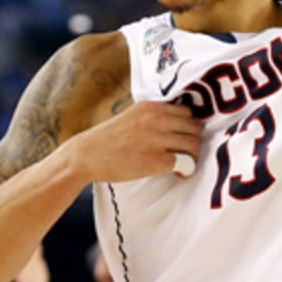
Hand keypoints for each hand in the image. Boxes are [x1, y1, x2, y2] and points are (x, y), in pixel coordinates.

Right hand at [68, 101, 201, 183]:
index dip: (188, 128)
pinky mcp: (155, 159)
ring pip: (194, 144)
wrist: (86, 155)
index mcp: (151, 107)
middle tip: (185, 154)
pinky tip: (178, 173)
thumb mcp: (131, 116)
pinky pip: (186, 162)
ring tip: (183, 165)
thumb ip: (152, 117)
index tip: (182, 139)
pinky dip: (187, 169)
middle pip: (195, 128)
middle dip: (193, 142)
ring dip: (193, 157)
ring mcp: (156, 138)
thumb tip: (175, 124)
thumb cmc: (108, 139)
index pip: (187, 112)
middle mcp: (156, 119)